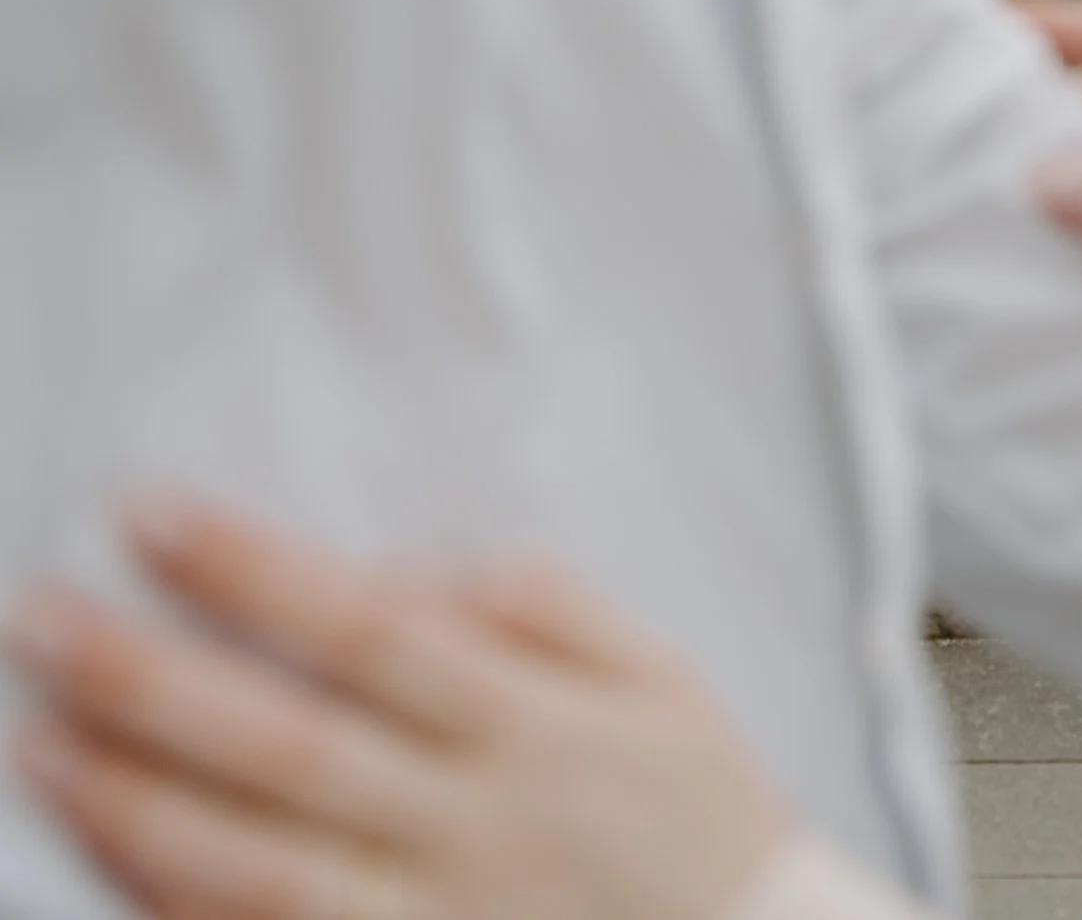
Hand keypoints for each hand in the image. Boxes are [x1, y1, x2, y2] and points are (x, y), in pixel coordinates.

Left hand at [11, 497, 796, 919]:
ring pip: (257, 870)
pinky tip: (112, 867)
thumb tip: (433, 567)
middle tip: (41, 617)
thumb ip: (552, 609)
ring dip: (135, 807)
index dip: (252, 571)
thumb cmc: (701, 821)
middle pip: (287, 746)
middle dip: (151, 679)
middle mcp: (471, 827)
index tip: (147, 514)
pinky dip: (180, 917)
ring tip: (39, 742)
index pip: (366, 629)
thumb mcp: (664, 681)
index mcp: (533, 726)